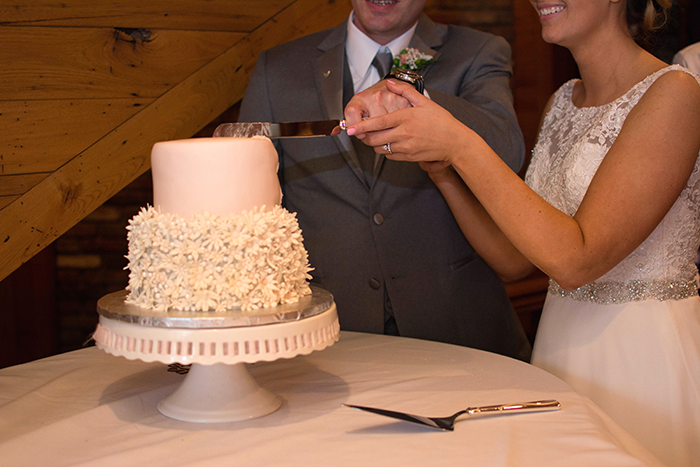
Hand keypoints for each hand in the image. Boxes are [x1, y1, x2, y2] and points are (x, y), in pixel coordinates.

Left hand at [347, 80, 470, 164]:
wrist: (455, 142)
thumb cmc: (441, 120)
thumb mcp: (424, 101)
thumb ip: (404, 90)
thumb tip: (388, 82)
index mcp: (405, 118)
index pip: (377, 123)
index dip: (361, 126)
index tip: (350, 128)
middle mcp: (403, 134)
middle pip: (374, 138)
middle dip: (365, 136)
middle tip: (362, 132)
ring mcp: (405, 147)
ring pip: (380, 149)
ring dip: (375, 144)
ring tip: (378, 136)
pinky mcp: (408, 157)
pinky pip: (389, 156)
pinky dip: (385, 150)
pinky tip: (390, 143)